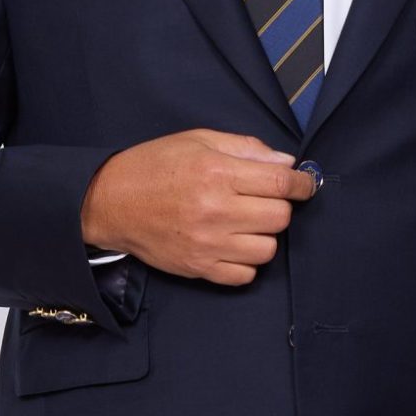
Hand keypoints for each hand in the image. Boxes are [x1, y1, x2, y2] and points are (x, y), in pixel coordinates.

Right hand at [81, 129, 316, 286]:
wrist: (110, 201)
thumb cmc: (154, 166)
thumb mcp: (198, 141)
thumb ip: (245, 148)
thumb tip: (286, 164)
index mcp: (217, 173)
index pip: (280, 184)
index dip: (303, 185)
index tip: (305, 185)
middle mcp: (216, 210)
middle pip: (280, 218)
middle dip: (279, 207)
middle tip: (262, 200)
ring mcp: (208, 243)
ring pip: (267, 249)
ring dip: (263, 235)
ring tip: (245, 223)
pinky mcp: (198, 267)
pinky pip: (244, 275)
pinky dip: (246, 262)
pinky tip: (233, 245)